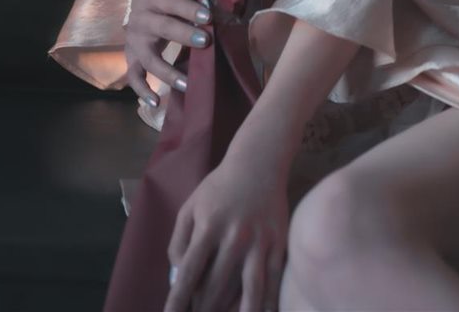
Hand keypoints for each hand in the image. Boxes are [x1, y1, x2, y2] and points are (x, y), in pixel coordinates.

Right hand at [124, 0, 212, 104]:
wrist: (144, 3)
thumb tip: (219, 10)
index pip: (171, 1)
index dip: (189, 9)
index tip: (209, 16)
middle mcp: (140, 18)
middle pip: (163, 28)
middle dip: (184, 35)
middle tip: (206, 42)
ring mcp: (133, 41)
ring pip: (149, 59)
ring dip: (168, 72)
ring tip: (187, 83)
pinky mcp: (131, 57)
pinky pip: (134, 76)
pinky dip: (142, 90)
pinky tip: (155, 102)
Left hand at [164, 154, 289, 311]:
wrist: (259, 162)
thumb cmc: (220, 187)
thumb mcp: (191, 206)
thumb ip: (178, 241)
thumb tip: (179, 276)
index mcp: (209, 226)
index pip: (189, 272)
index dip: (178, 301)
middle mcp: (235, 236)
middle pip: (216, 288)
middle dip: (203, 309)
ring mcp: (260, 241)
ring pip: (249, 291)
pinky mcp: (279, 243)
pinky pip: (273, 281)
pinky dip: (267, 303)